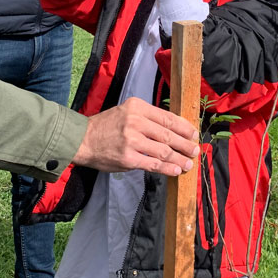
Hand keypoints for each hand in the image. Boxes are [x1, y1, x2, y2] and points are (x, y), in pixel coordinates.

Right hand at [73, 97, 199, 175]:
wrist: (82, 140)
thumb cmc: (106, 126)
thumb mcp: (126, 112)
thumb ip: (147, 119)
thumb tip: (173, 131)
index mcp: (137, 107)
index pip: (167, 117)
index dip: (184, 127)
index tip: (193, 134)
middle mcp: (135, 121)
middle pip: (168, 134)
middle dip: (185, 144)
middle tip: (195, 150)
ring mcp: (132, 140)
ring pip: (163, 150)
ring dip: (179, 158)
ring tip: (188, 163)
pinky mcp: (128, 158)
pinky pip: (153, 164)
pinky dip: (167, 168)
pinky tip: (175, 170)